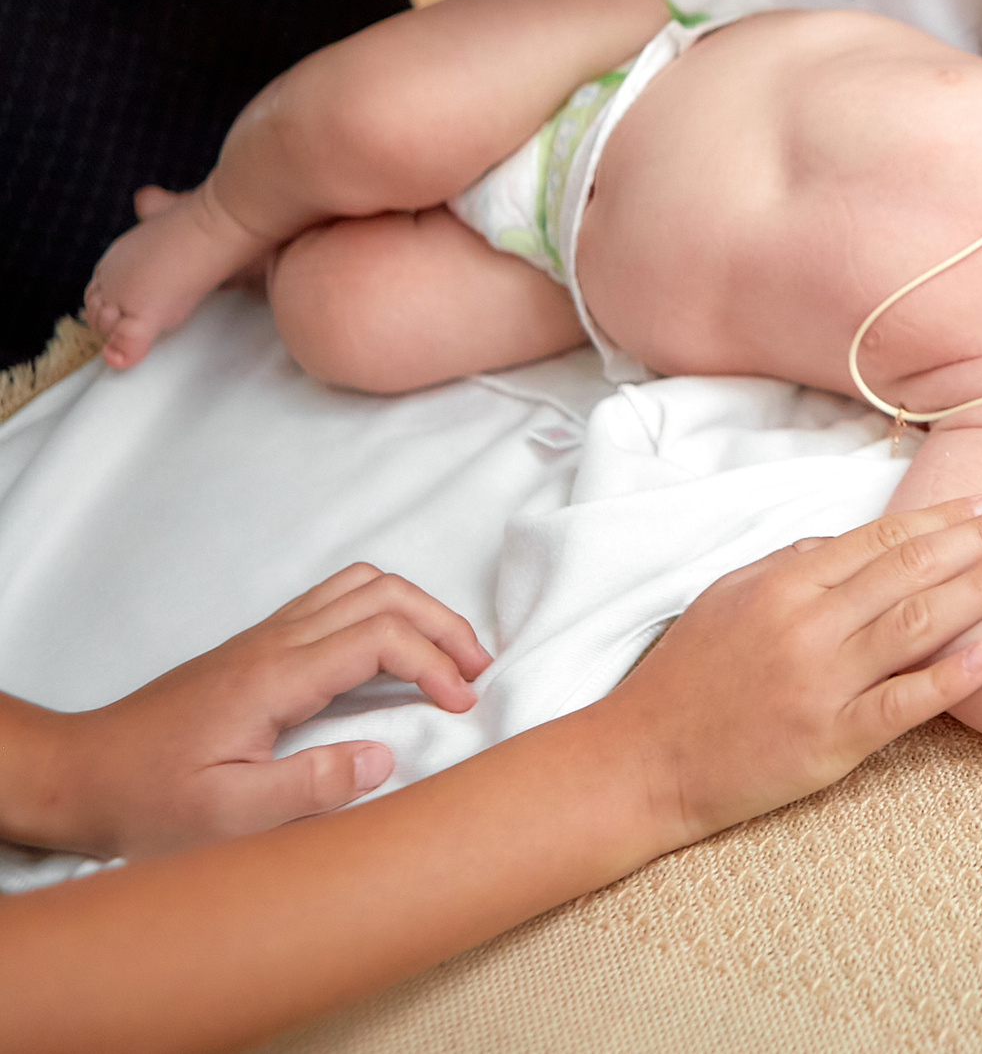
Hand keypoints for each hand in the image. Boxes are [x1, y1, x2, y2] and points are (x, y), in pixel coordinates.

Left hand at [6, 565, 490, 861]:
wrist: (81, 774)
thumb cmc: (148, 799)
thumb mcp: (226, 816)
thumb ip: (308, 788)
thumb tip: (383, 758)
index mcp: (274, 677)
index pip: (380, 635)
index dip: (435, 662)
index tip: (461, 704)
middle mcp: (274, 642)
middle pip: (383, 592)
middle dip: (444, 623)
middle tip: (478, 669)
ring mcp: (266, 637)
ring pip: (362, 585)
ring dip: (418, 610)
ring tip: (450, 656)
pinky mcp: (260, 646)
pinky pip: (338, 600)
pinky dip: (386, 612)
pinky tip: (396, 656)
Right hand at [599, 495, 981, 846]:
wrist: (640, 761)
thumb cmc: (686, 677)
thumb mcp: (728, 596)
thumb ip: (795, 564)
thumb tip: (854, 541)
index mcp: (784, 583)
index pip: (882, 538)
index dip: (943, 518)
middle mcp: (807, 625)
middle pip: (911, 569)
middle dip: (980, 539)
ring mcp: (821, 684)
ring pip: (916, 624)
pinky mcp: (829, 742)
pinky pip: (899, 705)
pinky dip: (949, 679)